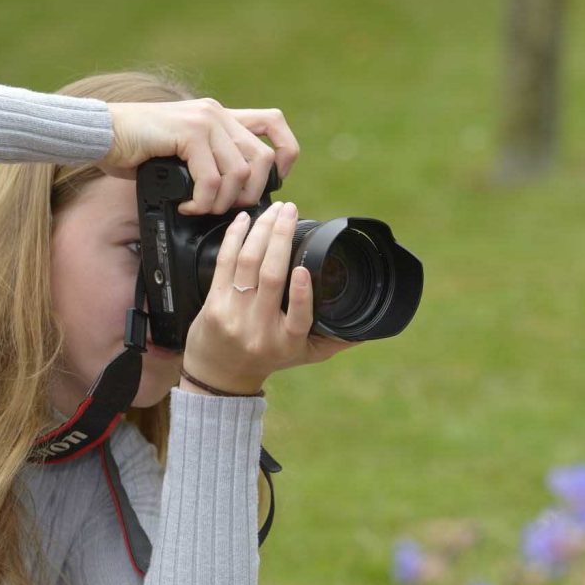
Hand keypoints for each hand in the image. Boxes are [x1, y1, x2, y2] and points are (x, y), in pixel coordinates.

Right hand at [97, 99, 299, 214]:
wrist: (101, 133)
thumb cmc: (136, 148)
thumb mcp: (182, 151)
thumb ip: (209, 161)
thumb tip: (234, 194)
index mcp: (221, 116)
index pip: (275, 123)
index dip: (286, 154)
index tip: (274, 181)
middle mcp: (217, 114)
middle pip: (262, 159)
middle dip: (249, 195)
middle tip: (224, 210)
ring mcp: (204, 120)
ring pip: (239, 172)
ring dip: (222, 202)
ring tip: (199, 208)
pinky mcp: (188, 132)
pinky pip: (212, 178)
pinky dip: (202, 201)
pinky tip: (186, 204)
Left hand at [181, 200, 360, 395]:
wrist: (221, 374)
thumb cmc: (269, 358)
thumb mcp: (305, 354)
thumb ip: (336, 340)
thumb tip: (370, 327)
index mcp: (288, 341)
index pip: (298, 318)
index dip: (301, 293)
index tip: (303, 269)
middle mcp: (260, 329)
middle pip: (270, 277)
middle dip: (280, 237)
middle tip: (291, 211)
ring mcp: (235, 314)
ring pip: (247, 264)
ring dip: (261, 230)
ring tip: (274, 210)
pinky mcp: (214, 302)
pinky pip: (224, 263)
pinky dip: (234, 237)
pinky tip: (245, 219)